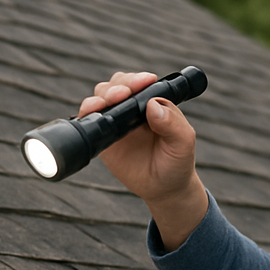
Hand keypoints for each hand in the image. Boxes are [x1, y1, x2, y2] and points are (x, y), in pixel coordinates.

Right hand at [79, 71, 207, 249]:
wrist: (164, 189)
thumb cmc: (177, 163)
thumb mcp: (183, 143)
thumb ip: (173, 123)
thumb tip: (153, 105)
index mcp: (153, 104)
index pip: (141, 83)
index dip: (139, 80)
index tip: (145, 81)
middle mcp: (133, 109)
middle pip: (118, 84)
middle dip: (119, 85)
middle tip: (124, 94)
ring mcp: (116, 121)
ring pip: (102, 97)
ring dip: (103, 95)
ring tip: (108, 102)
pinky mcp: (103, 137)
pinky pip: (90, 120)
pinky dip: (87, 113)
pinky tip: (90, 114)